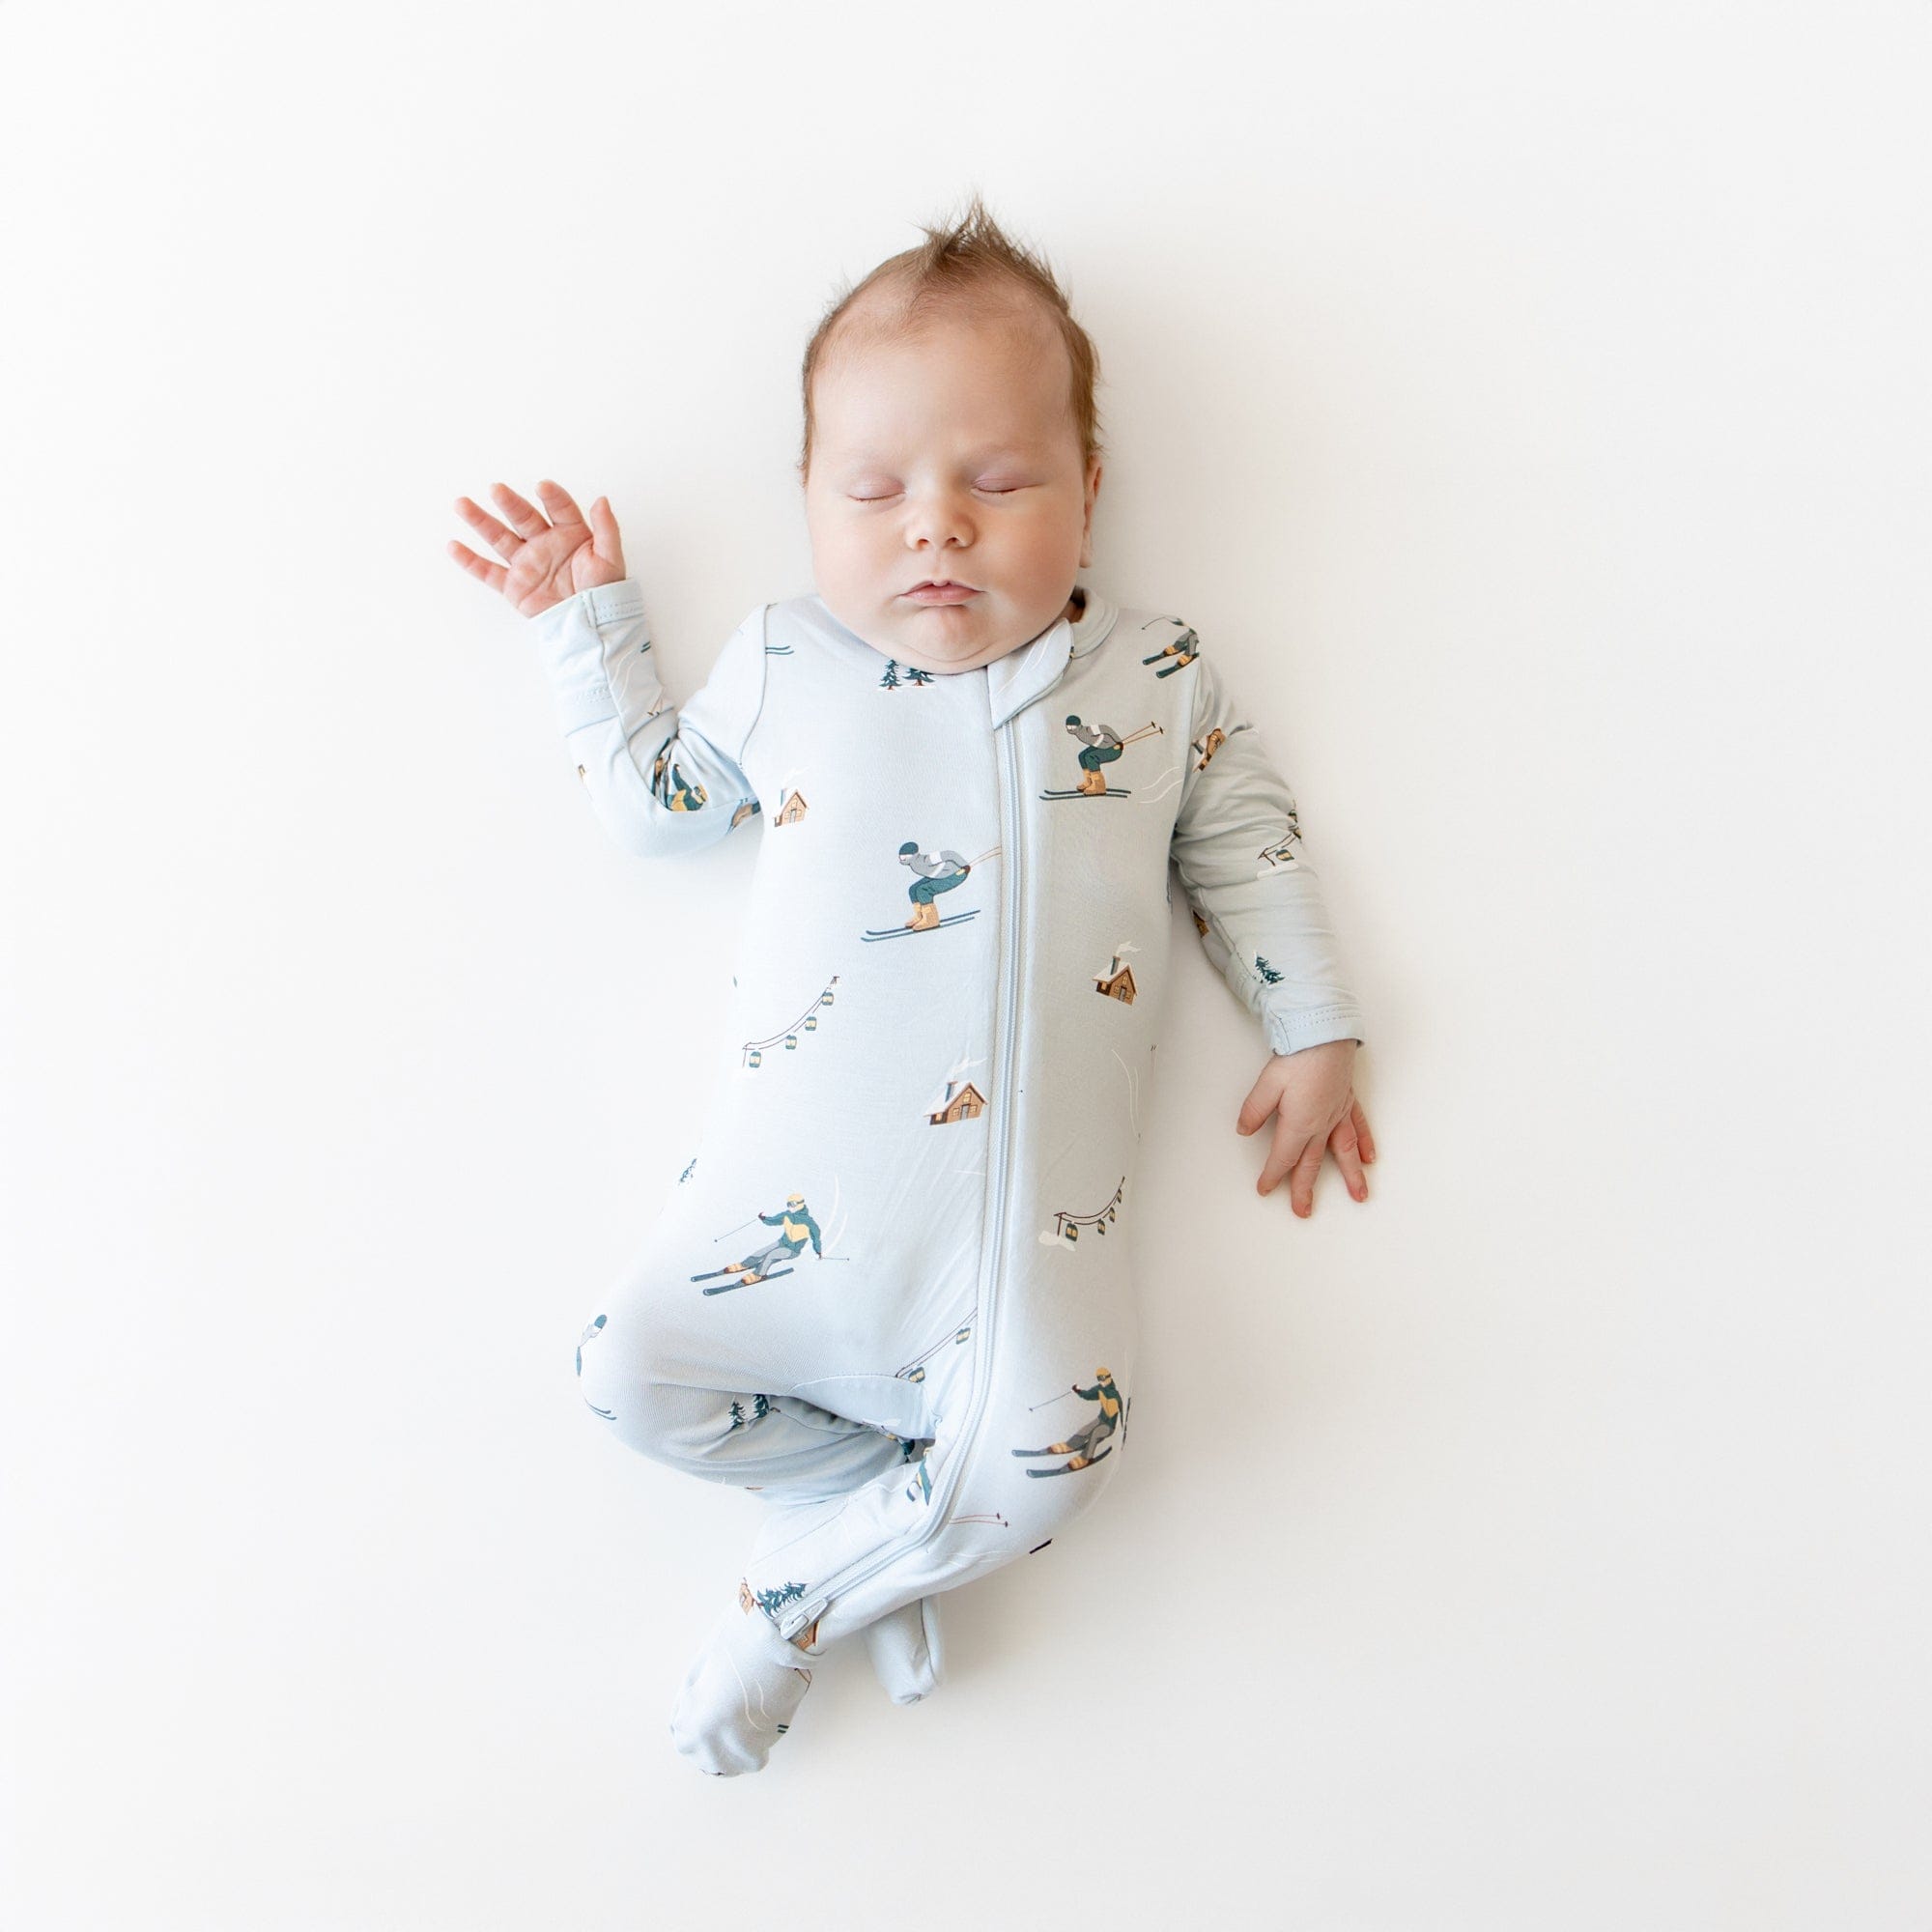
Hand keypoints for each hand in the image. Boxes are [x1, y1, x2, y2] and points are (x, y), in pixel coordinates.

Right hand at [447, 480, 626, 616]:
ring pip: (499, 538)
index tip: (542, 487)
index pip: (559, 509)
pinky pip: (488, 571)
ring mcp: (526, 563)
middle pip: (522, 517)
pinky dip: (470, 561)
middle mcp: (544, 543)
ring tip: (462, 504)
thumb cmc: (604, 591)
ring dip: (480, 521)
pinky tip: (453, 546)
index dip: (552, 497)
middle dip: (509, 503)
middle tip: (496, 489)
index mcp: (569, 533)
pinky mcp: (514, 585)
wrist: (591, 626)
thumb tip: (601, 499)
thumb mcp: (611, 559)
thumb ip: (607, 529)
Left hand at [1235, 1040, 1375, 1217]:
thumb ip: (1254, 1110)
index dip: (1273, 1176)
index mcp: (1299, 1124)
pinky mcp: (1348, 1101)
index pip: (1283, 1157)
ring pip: (1344, 1152)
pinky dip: (1364, 1144)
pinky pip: (1359, 1128)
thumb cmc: (1299, 1056)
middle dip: (1305, 1189)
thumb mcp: (1266, 1084)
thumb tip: (1244, 1130)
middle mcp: (1321, 1124)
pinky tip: (1368, 1158)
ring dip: (1351, 1176)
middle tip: (1303, 1211)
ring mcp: (1338, 1114)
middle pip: (1312, 1163)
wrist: (1326, 1034)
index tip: (1265, 1189)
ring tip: (1359, 1196)